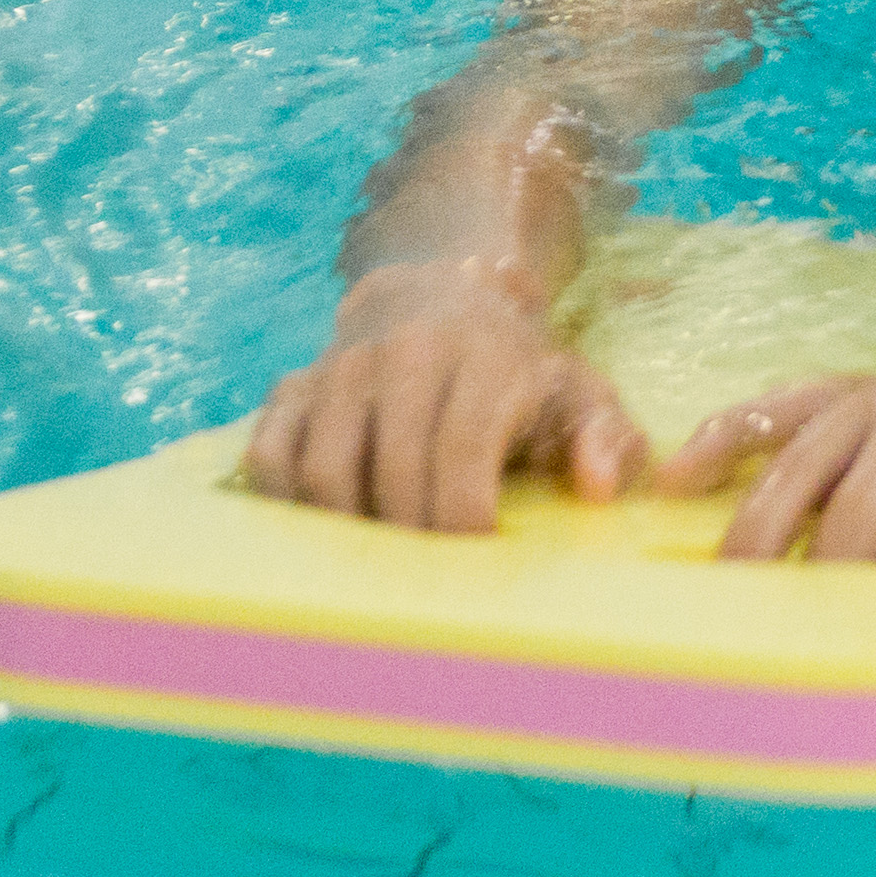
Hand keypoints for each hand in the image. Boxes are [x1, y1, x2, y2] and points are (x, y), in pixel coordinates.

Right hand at [245, 263, 648, 530]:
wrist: (441, 293)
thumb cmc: (517, 368)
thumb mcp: (579, 391)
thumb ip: (606, 438)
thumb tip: (599, 489)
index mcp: (485, 360)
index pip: (462, 450)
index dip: (463, 517)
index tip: (475, 562)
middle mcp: (407, 355)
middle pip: (392, 470)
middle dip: (412, 540)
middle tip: (430, 583)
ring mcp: (340, 369)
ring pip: (325, 469)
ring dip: (348, 532)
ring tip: (380, 568)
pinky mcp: (292, 387)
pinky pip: (269, 457)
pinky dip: (289, 505)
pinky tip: (323, 533)